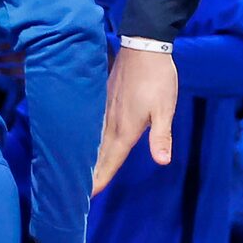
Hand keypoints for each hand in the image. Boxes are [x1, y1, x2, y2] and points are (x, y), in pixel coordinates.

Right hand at [93, 45, 179, 192]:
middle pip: (98, 153)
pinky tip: (88, 144)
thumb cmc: (158, 80)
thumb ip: (161, 136)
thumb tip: (162, 162)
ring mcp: (105, 110)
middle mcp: (110, 122)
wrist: (143, 47)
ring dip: (86, 158)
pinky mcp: (104, 99)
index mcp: (125, 128)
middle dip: (89, 174)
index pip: (111, 159)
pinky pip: (93, 126)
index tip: (89, 195)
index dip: (101, 177)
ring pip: (93, 140)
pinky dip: (89, 140)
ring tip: (79, 175)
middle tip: (78, 193)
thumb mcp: (165, 109)